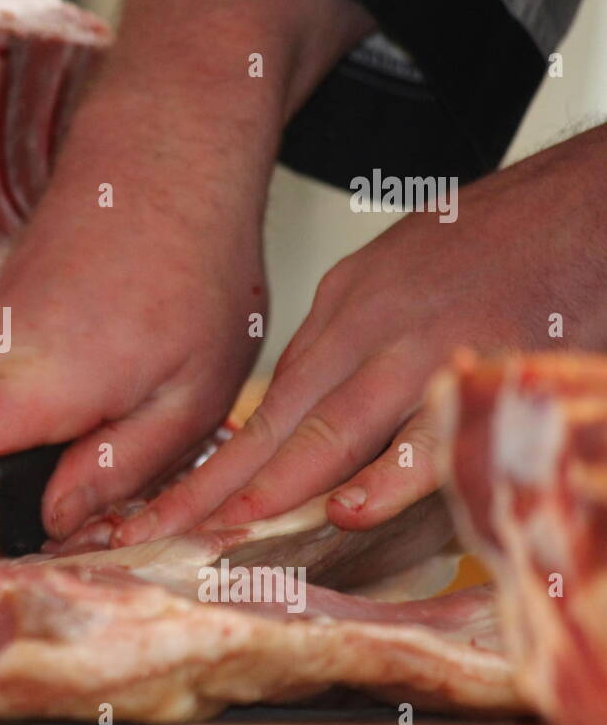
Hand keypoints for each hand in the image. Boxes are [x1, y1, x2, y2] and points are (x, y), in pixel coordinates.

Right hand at [0, 0, 373, 536]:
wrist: (168, 158)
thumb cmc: (195, 275)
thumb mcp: (189, 398)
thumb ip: (118, 470)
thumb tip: (53, 521)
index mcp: (31, 383)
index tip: (17, 514)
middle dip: (34, 468)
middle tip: (120, 448)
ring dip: (53, 423)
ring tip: (130, 389)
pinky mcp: (1, 303)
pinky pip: (10, 371)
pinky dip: (54, 382)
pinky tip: (117, 354)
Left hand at [114, 121, 606, 544]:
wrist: (587, 195)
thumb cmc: (499, 244)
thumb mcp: (397, 281)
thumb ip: (353, 349)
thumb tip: (305, 418)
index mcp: (345, 307)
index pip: (265, 398)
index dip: (213, 460)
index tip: (165, 503)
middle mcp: (370, 324)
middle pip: (277, 418)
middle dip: (213, 483)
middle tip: (159, 529)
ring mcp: (426, 343)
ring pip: (334, 428)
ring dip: (278, 486)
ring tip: (229, 529)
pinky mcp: (487, 361)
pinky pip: (428, 433)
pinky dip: (388, 477)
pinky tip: (349, 510)